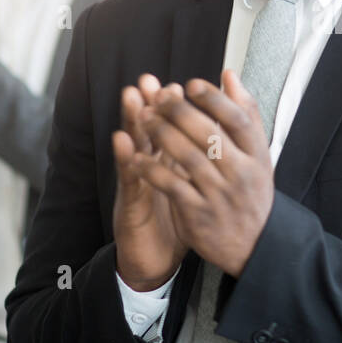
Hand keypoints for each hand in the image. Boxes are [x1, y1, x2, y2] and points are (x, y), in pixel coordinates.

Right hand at [112, 74, 188, 290]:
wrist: (156, 262)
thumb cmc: (175, 218)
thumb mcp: (191, 187)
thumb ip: (201, 160)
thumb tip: (219, 135)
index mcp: (169, 162)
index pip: (171, 128)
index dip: (175, 107)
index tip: (182, 84)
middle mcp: (151, 167)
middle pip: (149, 130)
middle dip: (150, 104)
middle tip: (149, 80)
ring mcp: (138, 183)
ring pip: (134, 147)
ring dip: (131, 120)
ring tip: (131, 96)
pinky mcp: (130, 204)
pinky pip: (128, 179)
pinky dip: (126, 159)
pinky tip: (122, 141)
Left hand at [141, 69, 273, 277]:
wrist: (255, 245)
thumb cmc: (251, 192)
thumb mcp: (257, 153)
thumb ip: (244, 113)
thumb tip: (229, 75)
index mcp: (256, 155)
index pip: (239, 120)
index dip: (215, 100)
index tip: (191, 84)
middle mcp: (241, 173)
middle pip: (210, 135)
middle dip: (180, 112)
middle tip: (157, 95)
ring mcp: (220, 194)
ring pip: (189, 158)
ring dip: (163, 135)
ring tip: (143, 118)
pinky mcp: (199, 214)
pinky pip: (172, 187)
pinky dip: (153, 171)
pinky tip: (138, 157)